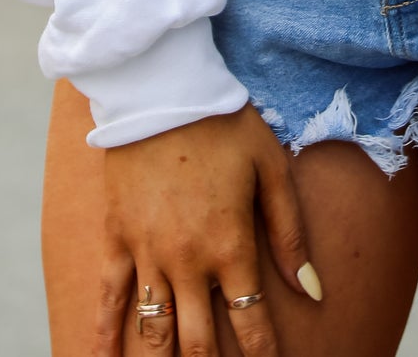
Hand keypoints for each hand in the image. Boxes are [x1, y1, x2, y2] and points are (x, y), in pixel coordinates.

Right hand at [95, 105, 322, 355]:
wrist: (162, 87)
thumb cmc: (224, 123)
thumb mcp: (270, 168)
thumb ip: (290, 233)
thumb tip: (313, 292)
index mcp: (230, 245)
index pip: (250, 321)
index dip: (261, 355)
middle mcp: (188, 261)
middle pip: (199, 341)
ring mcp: (148, 253)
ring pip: (155, 330)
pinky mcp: (117, 238)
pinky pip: (109, 298)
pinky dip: (104, 336)